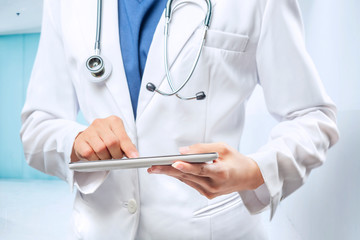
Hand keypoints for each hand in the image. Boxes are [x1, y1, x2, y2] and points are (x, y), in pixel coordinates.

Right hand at [71, 116, 137, 161]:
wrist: (86, 138)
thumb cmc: (106, 139)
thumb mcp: (119, 138)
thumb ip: (126, 145)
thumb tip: (134, 155)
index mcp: (113, 121)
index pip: (123, 136)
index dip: (129, 148)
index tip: (134, 157)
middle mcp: (100, 123)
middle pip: (112, 142)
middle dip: (116, 154)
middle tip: (116, 157)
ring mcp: (89, 131)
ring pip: (101, 149)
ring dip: (105, 158)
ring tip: (106, 156)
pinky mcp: (80, 141)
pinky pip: (90, 154)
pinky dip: (95, 159)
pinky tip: (96, 156)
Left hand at [147, 143, 263, 198]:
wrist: (248, 177)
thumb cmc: (237, 161)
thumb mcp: (223, 148)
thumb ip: (203, 148)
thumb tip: (183, 151)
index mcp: (221, 172)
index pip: (201, 169)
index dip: (187, 166)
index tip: (175, 162)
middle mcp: (215, 185)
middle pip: (188, 176)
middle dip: (168, 170)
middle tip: (153, 167)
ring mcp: (210, 192)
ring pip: (186, 180)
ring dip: (171, 173)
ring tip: (156, 168)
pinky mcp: (207, 194)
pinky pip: (190, 183)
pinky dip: (181, 175)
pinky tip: (170, 171)